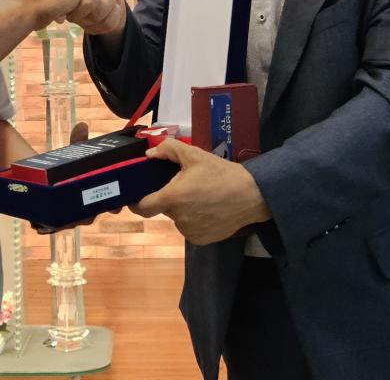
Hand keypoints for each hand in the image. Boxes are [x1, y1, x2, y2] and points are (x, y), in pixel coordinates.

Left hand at [32, 122, 107, 234]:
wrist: (40, 177)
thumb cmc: (64, 168)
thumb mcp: (72, 155)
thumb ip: (77, 142)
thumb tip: (82, 126)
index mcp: (94, 194)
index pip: (110, 204)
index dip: (114, 205)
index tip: (116, 205)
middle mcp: (83, 209)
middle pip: (90, 216)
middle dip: (90, 214)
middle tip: (89, 211)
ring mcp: (67, 216)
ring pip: (72, 223)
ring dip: (69, 221)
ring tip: (66, 217)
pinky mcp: (50, 220)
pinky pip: (52, 227)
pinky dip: (48, 226)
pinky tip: (42, 224)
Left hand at [132, 139, 271, 245]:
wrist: (251, 196)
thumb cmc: (221, 174)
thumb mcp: (195, 155)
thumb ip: (168, 150)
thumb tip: (150, 155)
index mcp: (173, 198)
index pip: (142, 207)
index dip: (137, 201)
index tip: (139, 194)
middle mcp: (178, 219)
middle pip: (163, 208)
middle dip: (170, 198)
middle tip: (185, 186)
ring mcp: (189, 232)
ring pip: (177, 218)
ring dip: (183, 209)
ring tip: (201, 197)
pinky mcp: (200, 240)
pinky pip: (189, 228)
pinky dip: (194, 220)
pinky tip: (208, 209)